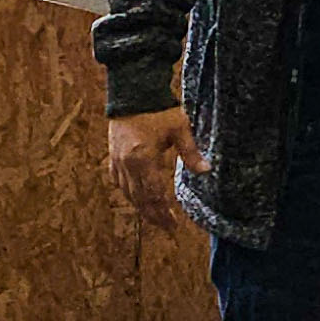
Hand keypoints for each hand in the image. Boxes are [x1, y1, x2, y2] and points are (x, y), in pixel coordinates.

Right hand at [107, 106, 208, 229]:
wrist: (133, 92)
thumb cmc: (159, 110)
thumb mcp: (179, 129)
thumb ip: (190, 153)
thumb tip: (206, 171)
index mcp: (143, 159)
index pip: (154, 195)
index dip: (163, 213)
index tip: (173, 226)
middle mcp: (127, 164)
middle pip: (140, 199)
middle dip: (153, 215)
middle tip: (167, 228)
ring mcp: (117, 161)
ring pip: (128, 193)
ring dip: (141, 207)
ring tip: (155, 217)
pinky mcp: (113, 156)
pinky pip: (119, 182)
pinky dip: (129, 193)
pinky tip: (136, 198)